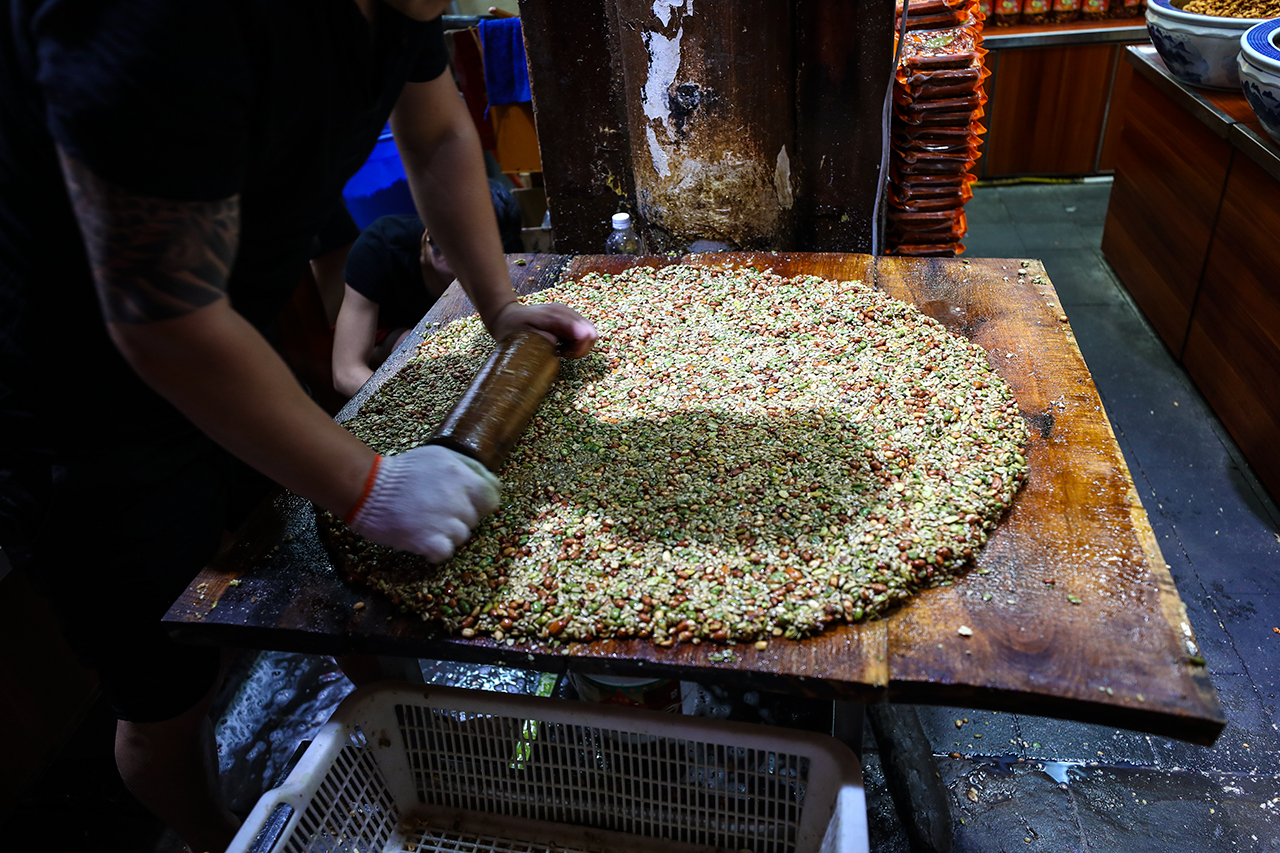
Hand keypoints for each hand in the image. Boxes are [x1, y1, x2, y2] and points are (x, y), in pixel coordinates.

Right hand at [347, 445, 500, 561]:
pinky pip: (445, 553)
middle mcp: (458, 498)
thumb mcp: (438, 456)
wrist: (368, 489)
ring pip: (462, 536)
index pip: (492, 496)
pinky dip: (435, 551)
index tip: (468, 503)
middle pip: (475, 518)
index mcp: (462, 476)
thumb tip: (490, 481)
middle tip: (436, 511)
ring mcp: (446, 522)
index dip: (481, 502)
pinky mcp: (430, 541)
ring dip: (446, 533)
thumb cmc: (402, 471)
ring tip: (425, 522)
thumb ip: (467, 467)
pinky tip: (423, 540)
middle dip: (460, 517)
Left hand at [489, 301, 597, 358]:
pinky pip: (583, 332)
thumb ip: (540, 338)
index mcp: (555, 315)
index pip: (583, 333)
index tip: (562, 354)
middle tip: (563, 353)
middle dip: (581, 349)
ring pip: (590, 332)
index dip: (578, 349)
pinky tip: (562, 344)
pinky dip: (577, 342)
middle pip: (591, 333)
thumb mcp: (521, 336)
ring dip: (579, 346)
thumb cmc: (512, 327)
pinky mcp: (569, 318)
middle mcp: (565, 311)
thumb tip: (556, 342)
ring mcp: (569, 313)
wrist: (507, 315)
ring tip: (562, 349)